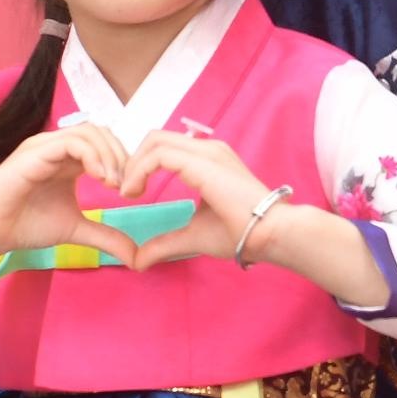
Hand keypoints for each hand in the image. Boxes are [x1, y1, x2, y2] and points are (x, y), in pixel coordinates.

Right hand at [0, 125, 143, 265]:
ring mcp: (46, 147)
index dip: (126, 163)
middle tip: (128, 187)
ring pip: (89, 131)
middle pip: (102, 132)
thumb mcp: (76, 229)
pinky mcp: (35, 153)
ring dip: (110, 155)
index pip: (106, 144)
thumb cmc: (26, 224)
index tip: (133, 192)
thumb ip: (105, 237)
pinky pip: (70, 142)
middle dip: (122, 156)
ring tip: (115, 184)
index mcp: (69, 160)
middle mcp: (58, 148)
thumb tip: (136, 257)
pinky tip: (100, 178)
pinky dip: (92, 155)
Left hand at [123, 129, 395, 304]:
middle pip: (156, 137)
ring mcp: (206, 152)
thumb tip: (138, 260)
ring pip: (155, 140)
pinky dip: (140, 170)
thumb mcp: (193, 235)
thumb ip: (164, 243)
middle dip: (133, 160)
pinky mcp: (203, 162)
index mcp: (207, 160)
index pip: (165, 148)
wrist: (271, 232)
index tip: (131, 193)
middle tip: (125, 190)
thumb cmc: (241, 232)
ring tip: (128, 192)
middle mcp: (207, 149)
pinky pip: (160, 155)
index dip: (141, 165)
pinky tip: (135, 192)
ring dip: (133, 164)